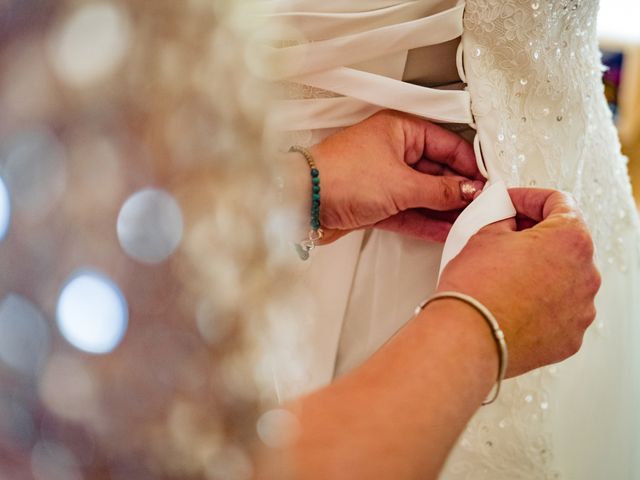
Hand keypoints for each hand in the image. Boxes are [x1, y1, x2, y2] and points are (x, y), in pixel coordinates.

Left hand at [309, 110, 483, 242]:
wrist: (301, 202)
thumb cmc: (339, 176)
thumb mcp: (401, 183)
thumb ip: (440, 190)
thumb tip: (468, 191)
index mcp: (400, 130)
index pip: (447, 145)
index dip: (469, 164)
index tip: (488, 183)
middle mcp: (392, 151)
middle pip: (436, 171)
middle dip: (458, 190)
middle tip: (481, 208)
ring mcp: (383, 178)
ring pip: (422, 193)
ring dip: (444, 209)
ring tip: (469, 223)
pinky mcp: (374, 203)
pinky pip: (408, 210)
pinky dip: (425, 220)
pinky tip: (445, 230)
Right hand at [436, 188, 600, 376]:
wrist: (467, 337)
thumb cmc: (476, 290)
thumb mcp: (484, 235)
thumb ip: (505, 220)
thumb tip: (509, 222)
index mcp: (571, 239)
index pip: (558, 202)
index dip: (528, 199)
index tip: (513, 204)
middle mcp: (586, 273)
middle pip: (565, 242)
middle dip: (536, 236)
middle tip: (506, 236)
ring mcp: (581, 308)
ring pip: (564, 278)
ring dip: (540, 270)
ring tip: (505, 274)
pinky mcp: (570, 336)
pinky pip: (559, 310)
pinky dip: (541, 302)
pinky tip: (513, 300)